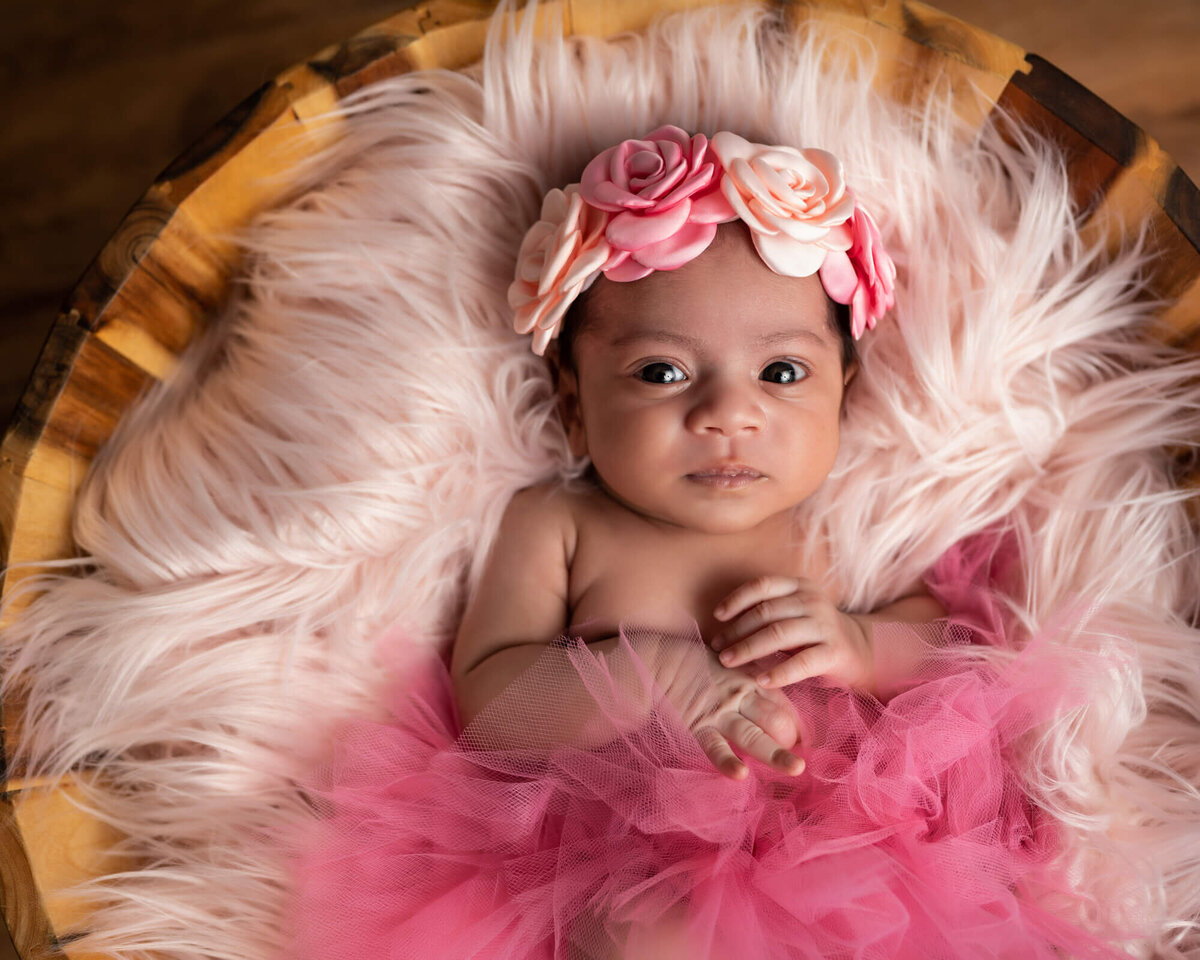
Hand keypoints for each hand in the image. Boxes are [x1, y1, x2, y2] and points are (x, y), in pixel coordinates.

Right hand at [655, 637, 806, 781]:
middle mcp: (741, 697)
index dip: (800, 726)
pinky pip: (714, 747)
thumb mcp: (729, 663)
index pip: (785, 705)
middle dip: (794, 740)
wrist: (658, 658)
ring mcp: (720, 713)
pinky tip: (741, 774)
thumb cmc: (693, 661)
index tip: (808, 744)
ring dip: (775, 754)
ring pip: (753, 735)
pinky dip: (727, 761)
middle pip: (777, 720)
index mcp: (751, 681)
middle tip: (806, 760)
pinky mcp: (698, 725)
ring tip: (796, 768)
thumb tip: (773, 701)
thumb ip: (750, 679)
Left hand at [710, 575, 871, 691]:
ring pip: (778, 634)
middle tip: (716, 647)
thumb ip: (768, 611)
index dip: (736, 599)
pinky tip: (761, 680)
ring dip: (748, 648)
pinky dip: (779, 672)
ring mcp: (825, 625)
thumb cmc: (815, 632)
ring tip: (728, 662)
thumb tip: (722, 622)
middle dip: (736, 631)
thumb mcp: (794, 612)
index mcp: (799, 587)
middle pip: (765, 613)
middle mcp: (812, 601)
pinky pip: (802, 662)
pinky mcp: (835, 651)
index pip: (762, 586)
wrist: (862, 649)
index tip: (717, 616)